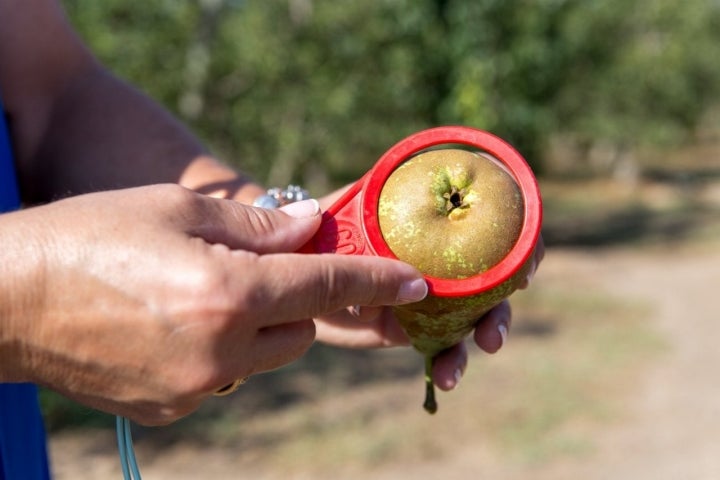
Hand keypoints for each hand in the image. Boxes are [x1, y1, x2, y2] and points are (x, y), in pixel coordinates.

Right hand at [0, 185, 426, 424]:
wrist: (6, 299)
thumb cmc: (89, 236)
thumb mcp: (177, 209)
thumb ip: (258, 225)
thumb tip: (313, 230)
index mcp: (229, 295)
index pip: (327, 288)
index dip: (376, 281)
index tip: (415, 282)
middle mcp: (220, 353)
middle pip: (300, 330)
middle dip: (295, 300)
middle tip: (257, 270)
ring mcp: (195, 390)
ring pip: (266, 357)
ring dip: (260, 327)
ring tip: (206, 295)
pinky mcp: (171, 410)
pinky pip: (225, 378)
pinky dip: (222, 351)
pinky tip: (176, 325)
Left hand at [313, 186, 544, 390]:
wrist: (299, 266)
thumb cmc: (324, 227)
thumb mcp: (342, 215)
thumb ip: (358, 219)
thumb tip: (373, 248)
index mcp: (435, 221)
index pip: (492, 224)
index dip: (519, 241)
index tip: (526, 261)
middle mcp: (441, 257)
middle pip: (492, 276)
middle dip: (503, 302)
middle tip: (494, 330)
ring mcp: (429, 293)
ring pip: (473, 314)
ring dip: (482, 333)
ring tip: (472, 357)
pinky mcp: (412, 326)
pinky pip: (441, 343)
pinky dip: (449, 360)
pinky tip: (445, 378)